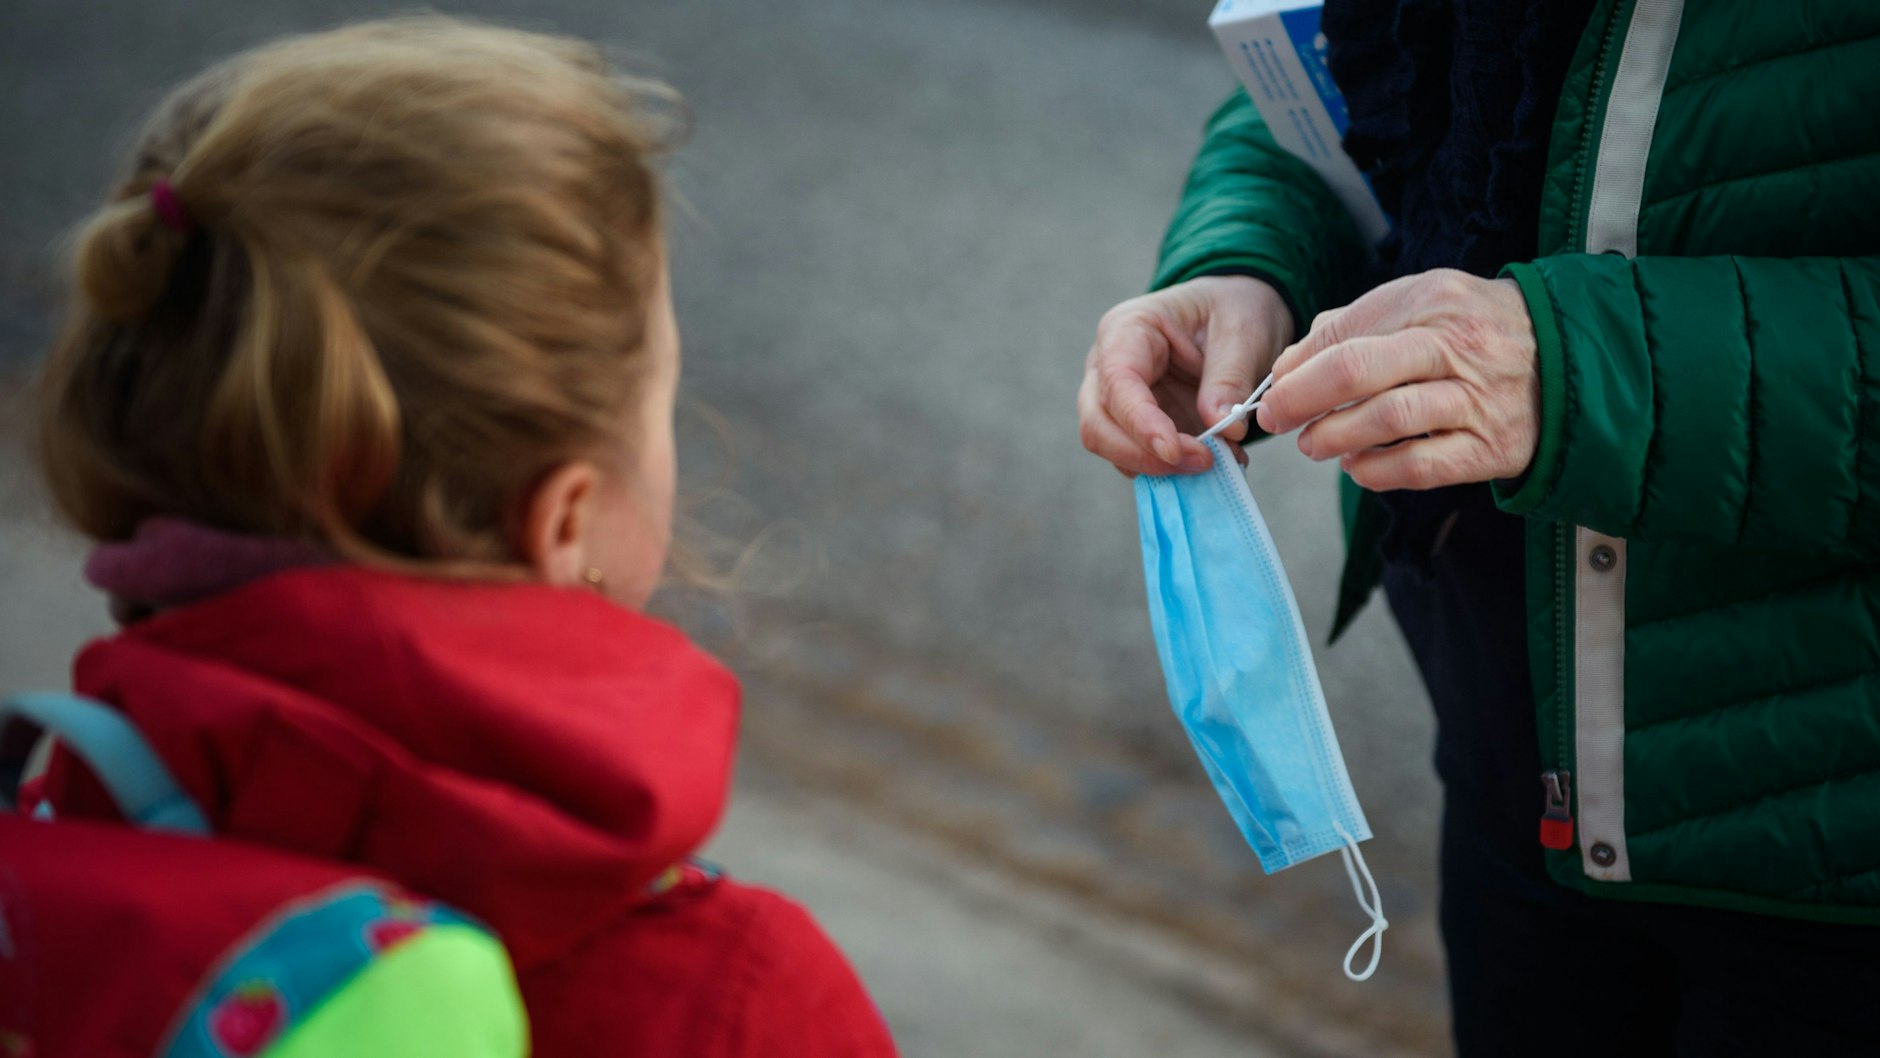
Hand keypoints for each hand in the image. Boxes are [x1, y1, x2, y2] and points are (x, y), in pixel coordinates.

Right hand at [1078, 275, 1292, 475]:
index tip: (1175, 452)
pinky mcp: (1135, 425)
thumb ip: (1229, 378)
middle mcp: (1108, 366)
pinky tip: (1214, 462)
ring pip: (1111, 447)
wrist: (1236, 313)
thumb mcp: (1243, 332)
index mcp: (1128, 329)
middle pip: (1098, 423)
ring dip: (1158, 467)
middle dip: (1143, 454)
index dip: (1140, 422)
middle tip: (1203, 463)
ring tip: (1217, 463)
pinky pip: (1138, 457)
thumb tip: (1223, 427)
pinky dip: (1172, 470)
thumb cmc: (1233, 309)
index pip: (1117, 382)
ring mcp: (1117, 399)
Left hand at [1253, 269, 1539, 490]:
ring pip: (1386, 419)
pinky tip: (1356, 466)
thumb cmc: (1474, 331)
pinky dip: (1377, 470)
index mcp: (1432, 301)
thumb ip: (1355, 326)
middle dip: (1302, 399)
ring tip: (1313, 445)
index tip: (1273, 392)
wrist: (1570, 358)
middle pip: (1357, 371)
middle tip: (1276, 420)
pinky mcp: (1492, 447)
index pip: (1345, 333)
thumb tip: (1288, 365)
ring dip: (1335, 436)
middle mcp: (1456, 345)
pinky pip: (1421, 465)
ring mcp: (1478, 398)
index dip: (1298, 368)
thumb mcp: (1422, 303)